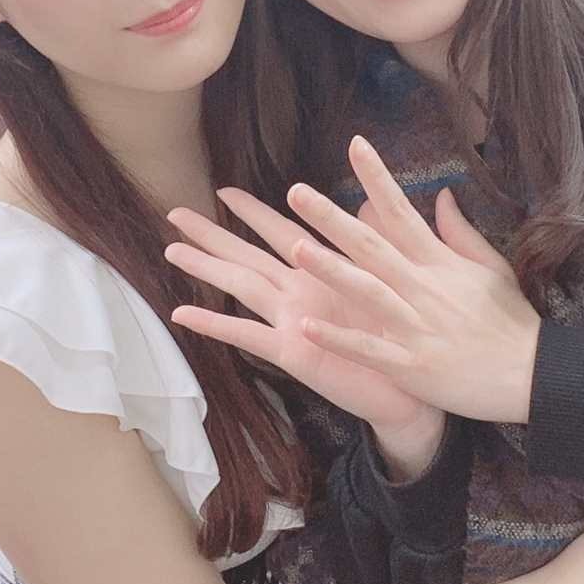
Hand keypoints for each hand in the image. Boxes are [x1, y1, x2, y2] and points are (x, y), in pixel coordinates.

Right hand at [165, 190, 445, 474]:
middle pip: (246, 255)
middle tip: (175, 213)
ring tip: (172, 250)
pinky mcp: (293, 352)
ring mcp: (291, 322)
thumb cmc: (400, 338)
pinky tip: (183, 313)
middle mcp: (299, 294)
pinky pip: (248, 335)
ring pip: (241, 286)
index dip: (252, 211)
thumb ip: (373, 242)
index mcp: (321, 272)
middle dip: (212, 234)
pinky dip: (215, 324)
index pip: (280, 231)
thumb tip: (370, 201)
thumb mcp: (389, 280)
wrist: (411, 393)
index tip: (224, 190)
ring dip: (207, 267)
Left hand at [278, 135, 539, 423]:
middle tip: (296, 192)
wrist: (534, 376)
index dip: (377, 178)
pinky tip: (306, 326)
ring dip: (330, 270)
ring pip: (367, 292)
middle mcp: (422, 288)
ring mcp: (416, 327)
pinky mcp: (411, 366)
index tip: (355, 144)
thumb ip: (459, 232)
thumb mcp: (492, 268)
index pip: (401, 211)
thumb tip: (441, 194)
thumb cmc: (510, 322)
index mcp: (438, 263)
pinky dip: (339, 338)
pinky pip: (369, 350)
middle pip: (371, 246)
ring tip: (295, 248)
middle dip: (332, 218)